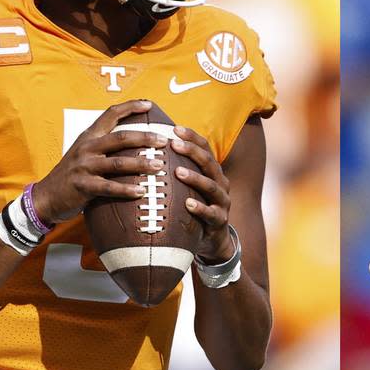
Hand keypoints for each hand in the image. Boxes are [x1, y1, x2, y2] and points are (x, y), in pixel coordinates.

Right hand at [33, 100, 166, 223]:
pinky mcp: (83, 186)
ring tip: (159, 166)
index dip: (130, 107)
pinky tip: (141, 192)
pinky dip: (127, 190)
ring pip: (118, 163)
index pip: (110, 114)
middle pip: (120, 138)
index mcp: (89, 136)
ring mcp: (84, 167)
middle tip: (164, 140)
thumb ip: (105, 145)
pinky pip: (109, 187)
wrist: (46, 196)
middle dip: (144, 137)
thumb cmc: (73, 174)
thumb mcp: (85, 153)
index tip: (149, 104)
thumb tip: (136, 140)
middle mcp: (87, 148)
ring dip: (141, 164)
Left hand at [168, 125, 233, 263]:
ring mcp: (222, 202)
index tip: (174, 128)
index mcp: (212, 172)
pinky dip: (200, 208)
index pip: (205, 148)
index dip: (192, 137)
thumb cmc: (194, 209)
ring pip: (211, 186)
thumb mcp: (188, 188)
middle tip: (173, 144)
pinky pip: (211, 213)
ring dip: (195, 177)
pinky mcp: (220, 221)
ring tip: (178, 171)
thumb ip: (176, 171)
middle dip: (192, 151)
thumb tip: (147, 152)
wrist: (212, 241)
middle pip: (209, 162)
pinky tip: (188, 204)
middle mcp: (220, 183)